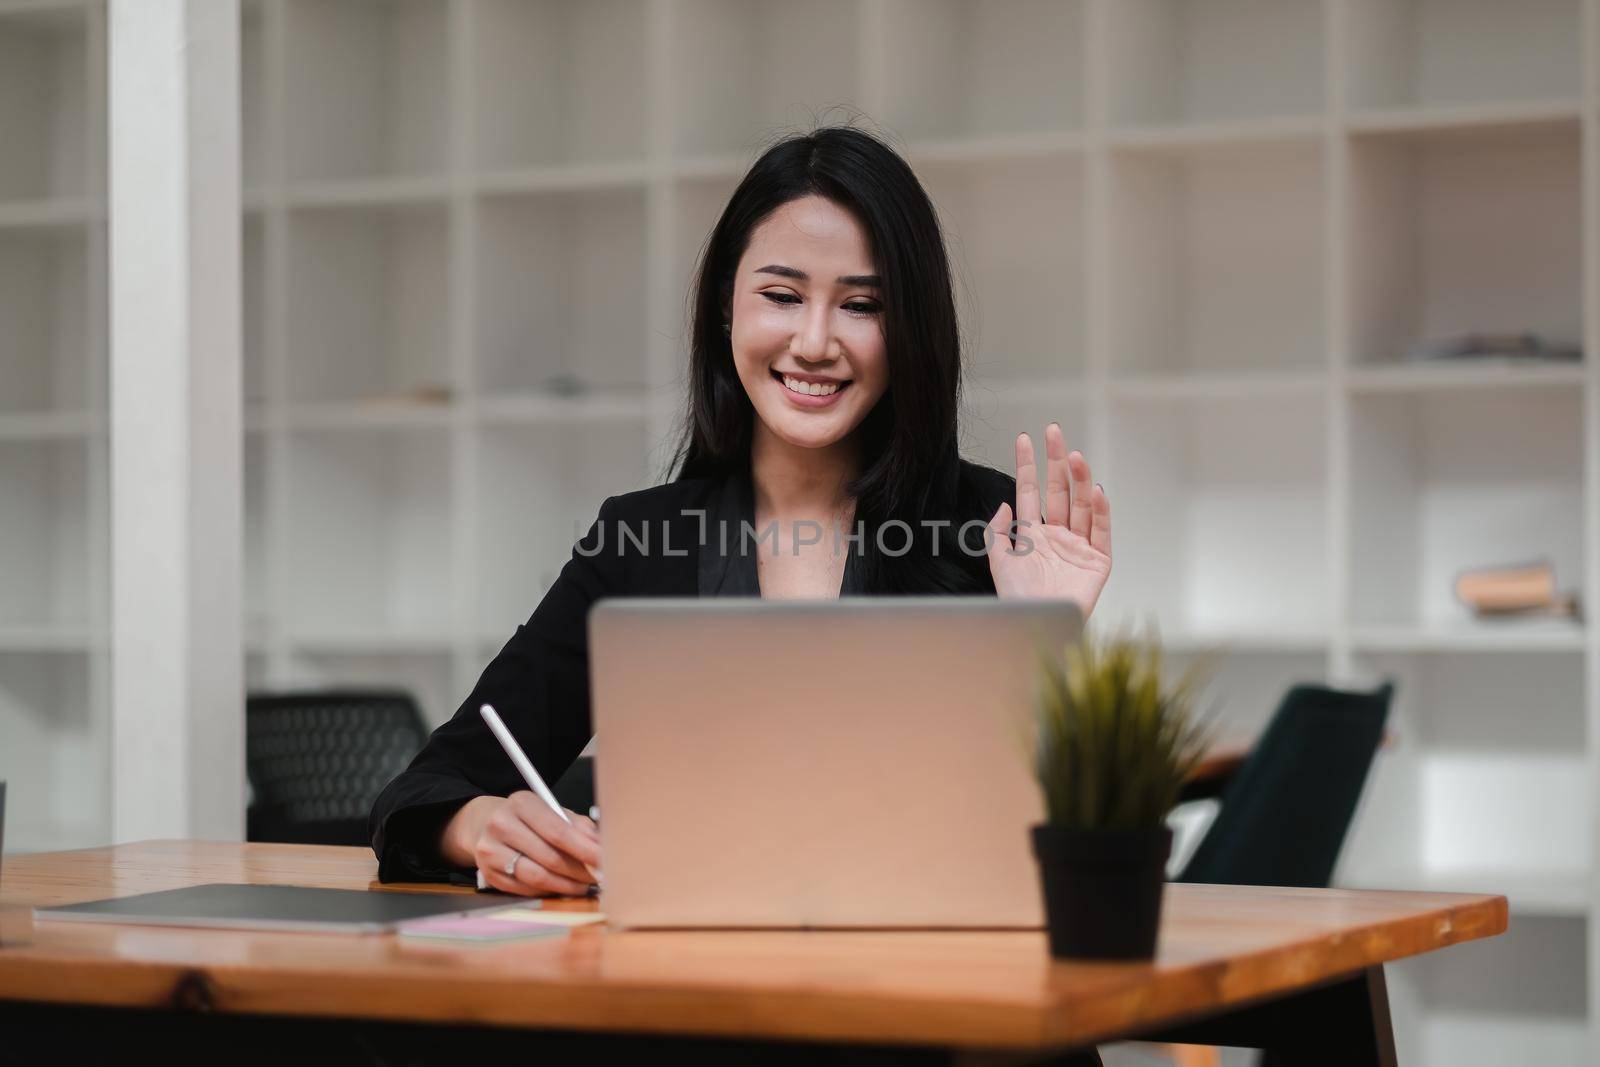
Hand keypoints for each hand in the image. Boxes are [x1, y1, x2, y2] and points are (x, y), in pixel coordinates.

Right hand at [441, 793, 600, 896]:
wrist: (484, 825)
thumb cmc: (528, 819)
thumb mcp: (552, 811)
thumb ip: (577, 825)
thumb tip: (599, 845)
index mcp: (521, 803)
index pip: (558, 832)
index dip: (585, 850)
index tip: (605, 861)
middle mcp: (501, 825)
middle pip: (549, 857)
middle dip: (580, 871)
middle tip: (600, 877)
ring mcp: (491, 852)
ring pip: (537, 877)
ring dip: (567, 885)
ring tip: (585, 886)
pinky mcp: (489, 875)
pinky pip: (526, 889)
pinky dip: (549, 891)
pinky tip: (563, 888)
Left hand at [986, 422, 1111, 616]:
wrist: (1036, 626)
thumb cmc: (1016, 599)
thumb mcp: (998, 562)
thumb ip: (997, 532)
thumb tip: (1004, 503)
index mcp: (1033, 535)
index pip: (1030, 491)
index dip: (1027, 466)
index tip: (1025, 439)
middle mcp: (1057, 536)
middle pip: (1059, 491)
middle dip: (1056, 461)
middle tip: (1054, 431)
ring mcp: (1079, 547)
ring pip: (1081, 505)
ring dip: (1079, 478)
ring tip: (1074, 455)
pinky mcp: (1098, 561)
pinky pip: (1101, 530)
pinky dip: (1099, 510)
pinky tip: (1094, 489)